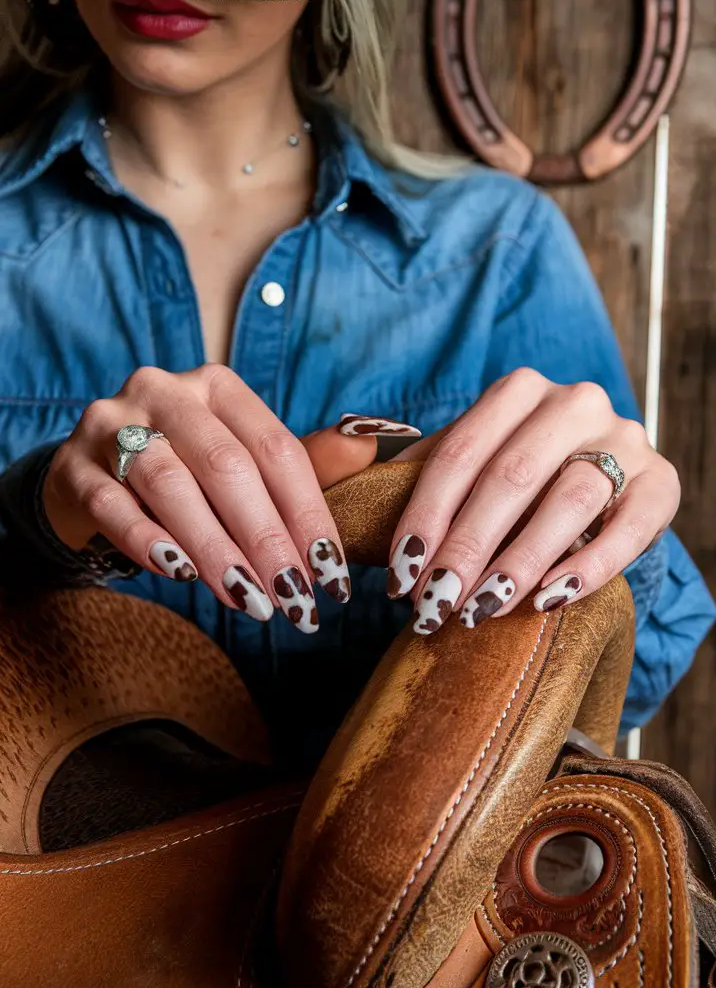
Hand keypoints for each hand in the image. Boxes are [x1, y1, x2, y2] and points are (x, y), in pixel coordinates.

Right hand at [43, 365, 401, 632]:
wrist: (87, 477)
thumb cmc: (184, 474)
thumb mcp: (245, 464)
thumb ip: (306, 461)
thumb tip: (371, 444)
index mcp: (218, 386)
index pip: (276, 448)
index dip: (309, 514)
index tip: (333, 575)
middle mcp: (164, 391)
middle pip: (227, 466)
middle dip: (267, 540)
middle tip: (295, 600)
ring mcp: (111, 423)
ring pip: (169, 483)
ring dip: (215, 548)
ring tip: (248, 599)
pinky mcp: (72, 465)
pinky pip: (112, 505)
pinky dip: (150, 542)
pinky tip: (181, 575)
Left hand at [386, 369, 679, 633]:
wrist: (607, 478)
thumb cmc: (522, 477)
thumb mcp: (475, 462)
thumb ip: (425, 473)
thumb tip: (352, 495)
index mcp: (519, 390)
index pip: (459, 454)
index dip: (424, 516)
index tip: (400, 574)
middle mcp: (577, 402)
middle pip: (512, 476)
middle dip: (466, 546)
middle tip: (435, 602)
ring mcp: (626, 439)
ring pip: (571, 498)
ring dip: (521, 559)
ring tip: (483, 608)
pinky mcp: (664, 482)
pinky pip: (629, 527)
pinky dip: (588, 566)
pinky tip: (548, 600)